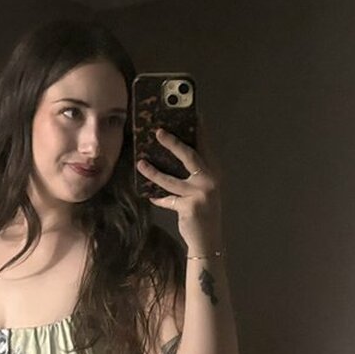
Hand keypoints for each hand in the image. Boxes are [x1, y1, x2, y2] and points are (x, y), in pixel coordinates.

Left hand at [136, 125, 223, 253]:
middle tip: (157, 131)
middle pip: (190, 156)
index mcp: (214, 172)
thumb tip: (169, 156)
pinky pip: (167, 199)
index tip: (191, 112)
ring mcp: (200, 194)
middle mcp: (210, 181)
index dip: (198, 128)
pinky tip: (149, 195)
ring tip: (140, 163)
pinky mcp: (189, 208)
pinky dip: (158, 198)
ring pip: (171, 179)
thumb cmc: (203, 213)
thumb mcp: (202, 190)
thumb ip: (192, 175)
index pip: (205, 146)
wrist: (208, 241)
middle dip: (173, 142)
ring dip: (153, 172)